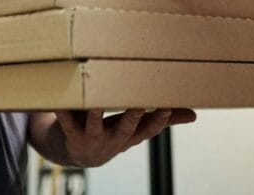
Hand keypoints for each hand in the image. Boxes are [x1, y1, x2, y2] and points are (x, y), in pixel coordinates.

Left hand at [53, 108, 196, 167]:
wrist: (79, 154)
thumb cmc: (114, 132)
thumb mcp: (138, 129)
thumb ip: (163, 119)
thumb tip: (193, 115)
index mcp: (131, 135)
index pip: (149, 129)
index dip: (158, 120)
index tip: (167, 105)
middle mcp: (114, 138)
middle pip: (125, 127)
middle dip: (132, 116)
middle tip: (138, 101)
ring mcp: (92, 137)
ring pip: (95, 125)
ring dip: (96, 113)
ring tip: (98, 100)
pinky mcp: (71, 134)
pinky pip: (66, 122)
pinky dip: (62, 111)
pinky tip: (59, 100)